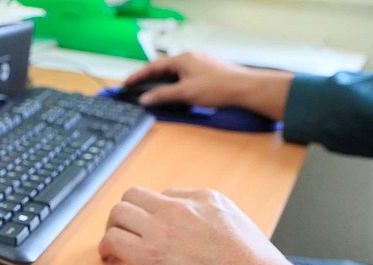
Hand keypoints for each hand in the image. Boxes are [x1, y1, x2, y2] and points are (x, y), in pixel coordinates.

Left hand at [98, 187, 341, 264]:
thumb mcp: (241, 230)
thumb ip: (215, 224)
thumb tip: (200, 235)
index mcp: (207, 200)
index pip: (164, 196)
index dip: (154, 215)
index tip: (151, 230)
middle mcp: (181, 209)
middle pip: (134, 196)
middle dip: (127, 214)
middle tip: (126, 234)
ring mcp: (162, 230)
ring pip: (118, 213)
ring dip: (113, 228)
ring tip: (115, 247)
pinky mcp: (147, 256)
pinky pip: (112, 240)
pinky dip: (106, 248)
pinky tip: (111, 259)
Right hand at [125, 52, 294, 119]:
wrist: (245, 89)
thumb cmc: (218, 87)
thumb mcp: (185, 93)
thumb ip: (162, 95)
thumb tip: (145, 99)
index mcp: (183, 58)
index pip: (154, 66)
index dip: (138, 75)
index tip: (127, 83)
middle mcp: (191, 57)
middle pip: (164, 68)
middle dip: (149, 78)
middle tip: (137, 87)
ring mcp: (201, 63)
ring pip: (175, 72)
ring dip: (163, 81)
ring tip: (153, 91)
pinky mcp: (208, 71)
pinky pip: (185, 75)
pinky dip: (175, 83)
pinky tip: (176, 92)